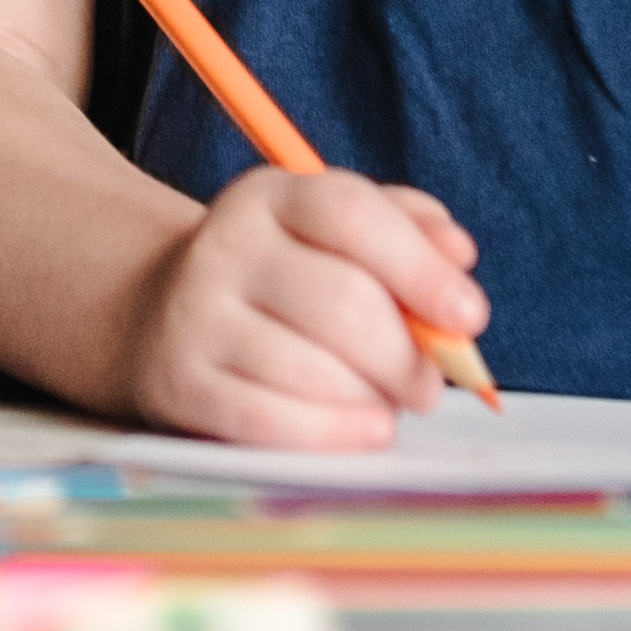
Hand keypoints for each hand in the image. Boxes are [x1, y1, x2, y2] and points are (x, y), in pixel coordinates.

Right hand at [111, 164, 488, 449]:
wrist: (160, 314)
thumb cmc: (281, 277)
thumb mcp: (330, 232)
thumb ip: (405, 229)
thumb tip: (458, 256)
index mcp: (271, 197)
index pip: (351, 213)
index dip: (421, 267)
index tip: (470, 317)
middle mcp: (226, 246)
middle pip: (343, 302)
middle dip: (406, 356)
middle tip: (429, 385)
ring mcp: (196, 314)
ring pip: (313, 370)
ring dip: (372, 400)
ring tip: (383, 403)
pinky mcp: (180, 381)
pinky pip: (270, 420)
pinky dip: (333, 434)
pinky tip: (362, 428)